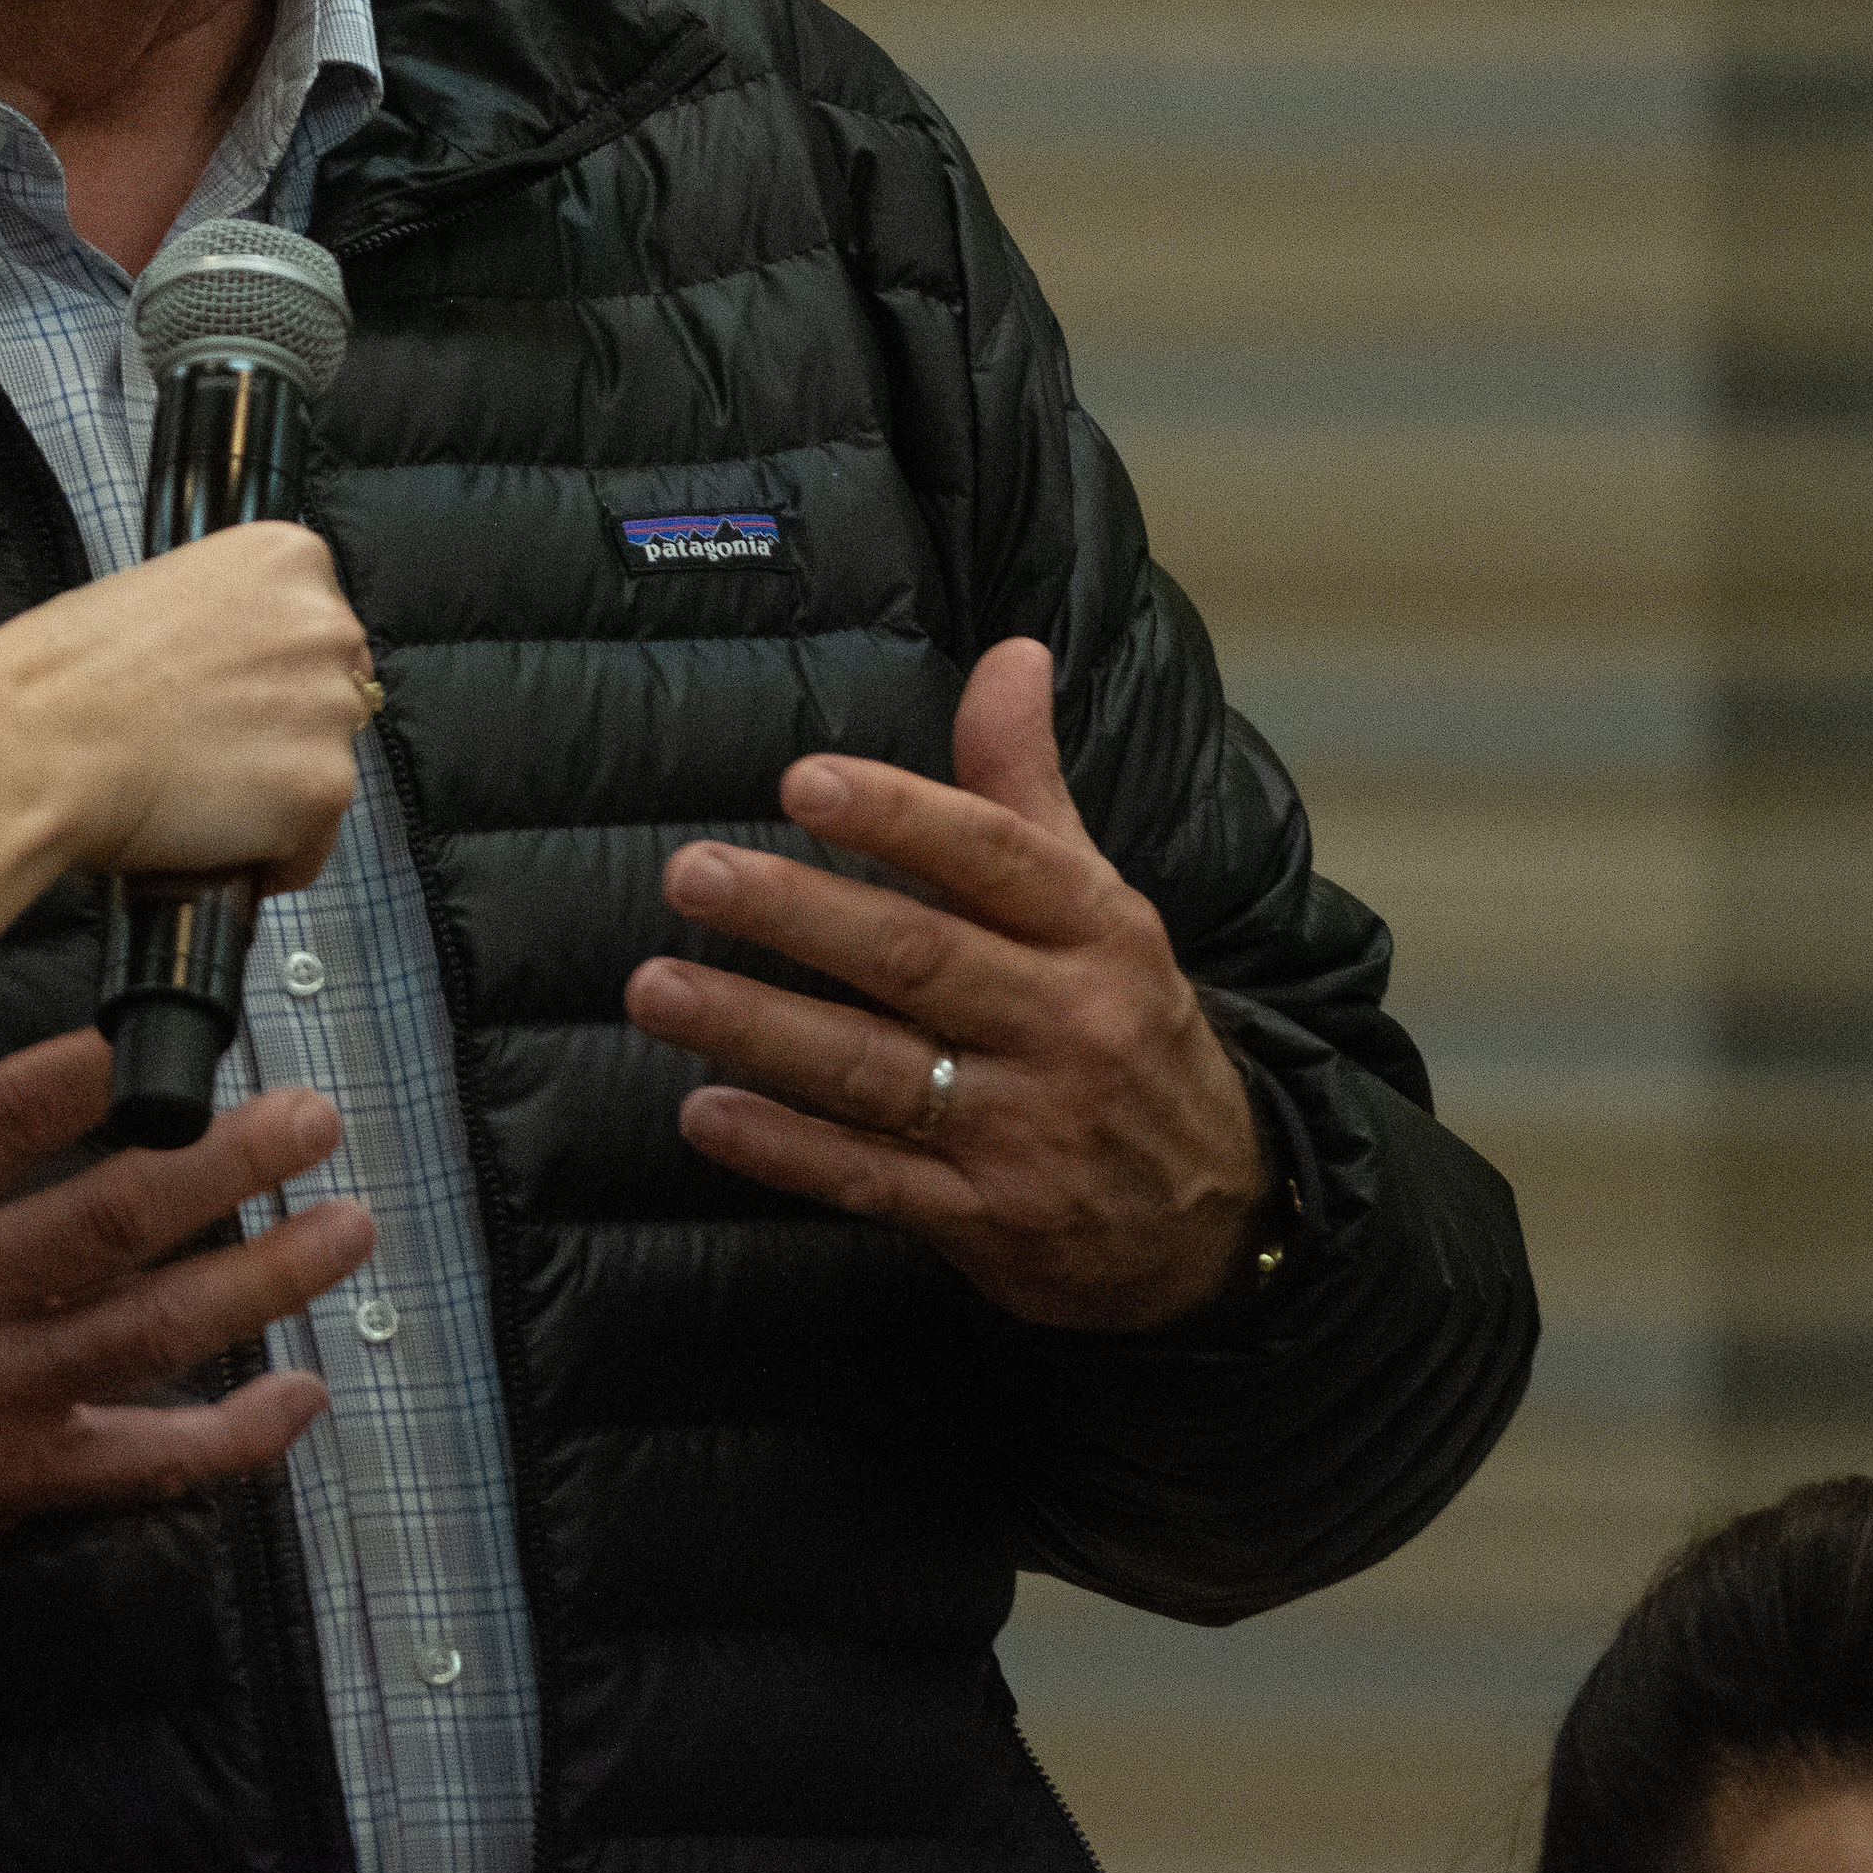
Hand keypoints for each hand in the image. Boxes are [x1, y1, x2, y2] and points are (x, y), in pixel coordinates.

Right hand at [0, 1030, 372, 1608]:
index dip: (102, 1066)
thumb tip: (35, 1104)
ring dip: (270, 1275)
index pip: (4, 1108)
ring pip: (158, 1324)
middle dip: (235, 1159)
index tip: (177, 1035)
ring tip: (346, 1228)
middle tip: (314, 1117)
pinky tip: (301, 1396)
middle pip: (116, 1211)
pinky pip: (148, 1456)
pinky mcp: (6, 1480)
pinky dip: (238, 1432)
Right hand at [7, 522, 379, 890]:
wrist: (37, 743)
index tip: (230, 698)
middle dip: (284, 729)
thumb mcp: (160, 597)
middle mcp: (326, 624)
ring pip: (324, 770)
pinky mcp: (321, 789)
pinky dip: (267, 857)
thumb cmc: (67, 675)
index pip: (318, 627)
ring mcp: (329, 709)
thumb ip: (228, 624)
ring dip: (274, 793)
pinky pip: (310, 844)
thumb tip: (246, 677)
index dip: (271, 674)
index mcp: (287, 558)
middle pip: (336, 695)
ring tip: (194, 795)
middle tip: (207, 750)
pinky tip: (206, 840)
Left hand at [619, 637, 1266, 1333]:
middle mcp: (1066, 1025)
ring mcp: (1026, 1129)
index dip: (901, 818)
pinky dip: (786, 1149)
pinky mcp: (987, 1218)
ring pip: (878, 1070)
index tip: (805, 782)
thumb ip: (1025, 784)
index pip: (996, 858)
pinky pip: (872, 1179)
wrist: (1217, 1220)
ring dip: (759, 1029)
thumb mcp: (1100, 903)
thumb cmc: (1126, 1028)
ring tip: (656, 990)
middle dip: (798, 914)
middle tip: (691, 874)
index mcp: (1098, 931)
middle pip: (920, 959)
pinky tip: (707, 1112)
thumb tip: (1010, 652)